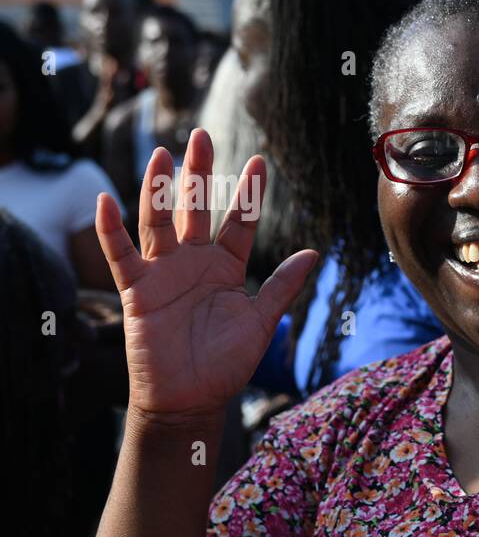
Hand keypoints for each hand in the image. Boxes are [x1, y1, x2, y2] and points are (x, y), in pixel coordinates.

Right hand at [94, 128, 317, 420]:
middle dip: (200, 173)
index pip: (239, 222)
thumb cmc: (226, 363)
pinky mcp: (137, 290)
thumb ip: (283, 286)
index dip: (249, 194)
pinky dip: (110, 230)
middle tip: (202, 135)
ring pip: (159, 222)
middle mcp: (193, 262)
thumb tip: (315, 253)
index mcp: (226, 267)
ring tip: (163, 154)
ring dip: (159, 189)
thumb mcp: (261, 321)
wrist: (191, 400)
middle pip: (196, 209)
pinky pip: (121, 255)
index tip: (260, 161)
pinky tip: (106, 201)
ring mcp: (163, 273)